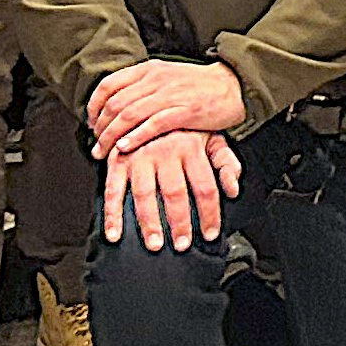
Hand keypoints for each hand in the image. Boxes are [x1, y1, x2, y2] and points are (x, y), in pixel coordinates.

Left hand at [88, 57, 247, 156]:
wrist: (232, 85)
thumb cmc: (199, 86)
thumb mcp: (166, 77)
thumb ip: (142, 87)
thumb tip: (116, 105)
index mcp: (149, 70)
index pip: (109, 85)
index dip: (93, 106)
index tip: (91, 123)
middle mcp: (156, 79)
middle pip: (115, 104)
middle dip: (99, 127)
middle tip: (95, 144)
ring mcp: (170, 95)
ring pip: (128, 115)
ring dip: (111, 137)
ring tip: (103, 152)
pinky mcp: (184, 111)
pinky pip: (152, 125)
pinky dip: (135, 137)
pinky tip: (124, 148)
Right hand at [106, 126, 241, 251]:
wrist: (149, 100)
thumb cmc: (183, 125)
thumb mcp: (211, 136)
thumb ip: (225, 162)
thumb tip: (233, 189)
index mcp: (191, 147)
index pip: (205, 187)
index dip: (209, 214)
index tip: (210, 235)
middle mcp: (165, 151)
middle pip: (175, 193)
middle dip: (179, 222)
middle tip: (182, 244)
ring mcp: (139, 155)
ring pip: (144, 193)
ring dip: (149, 222)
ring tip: (155, 244)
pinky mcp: (117, 160)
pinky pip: (113, 189)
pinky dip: (111, 214)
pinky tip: (114, 233)